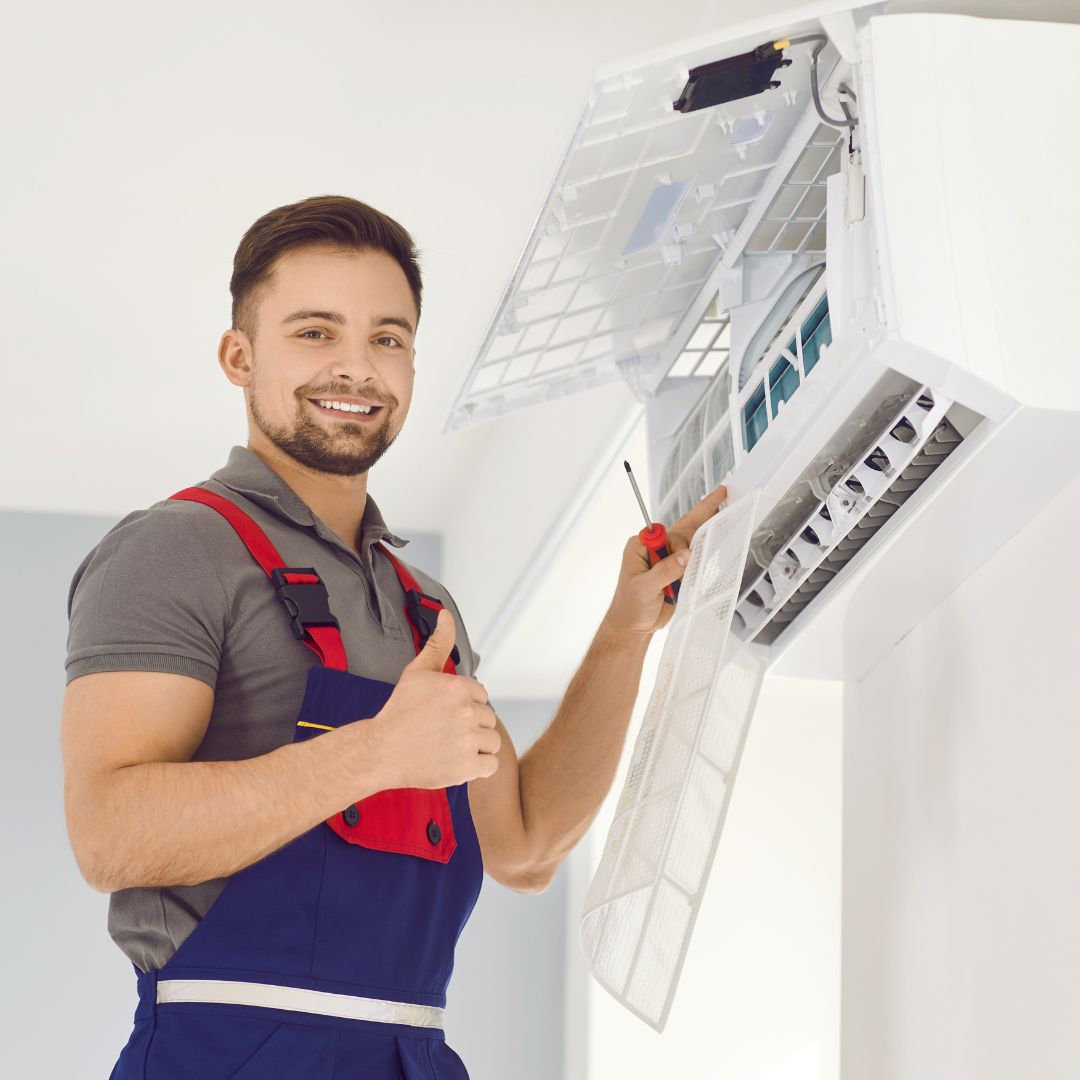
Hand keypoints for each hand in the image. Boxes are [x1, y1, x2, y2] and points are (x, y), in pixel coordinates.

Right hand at [370, 608, 500, 788]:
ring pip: (492, 742)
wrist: (380, 750)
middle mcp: (466, 712)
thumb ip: (438, 643)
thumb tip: (446, 615)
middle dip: (471, 725)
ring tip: (452, 746)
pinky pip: (491, 765)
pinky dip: (478, 767)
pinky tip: (458, 761)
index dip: (465, 706)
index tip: (446, 714)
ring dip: (477, 746)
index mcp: (458, 688)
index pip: (481, 696)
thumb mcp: (417, 671)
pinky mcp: (466, 767)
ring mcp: (467, 741)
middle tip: (445, 731)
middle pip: (488, 719)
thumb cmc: (399, 712)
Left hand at [602, 482, 727, 638]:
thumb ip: (666, 570)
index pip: (667, 534)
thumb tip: (686, 555)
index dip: (680, 544)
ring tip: (724, 510)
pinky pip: (693, 559)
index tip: (688, 557)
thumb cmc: (630, 607)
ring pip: (690, 541)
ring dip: (706, 530)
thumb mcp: (645, 588)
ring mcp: (666, 560)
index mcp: (639, 546)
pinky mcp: (675, 572)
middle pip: (681, 528)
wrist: (632, 627)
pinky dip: (705, 550)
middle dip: (702, 511)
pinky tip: (717, 538)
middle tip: (721, 493)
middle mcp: (653, 549)